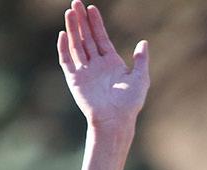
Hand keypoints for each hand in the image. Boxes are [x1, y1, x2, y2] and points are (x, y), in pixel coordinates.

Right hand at [57, 1, 149, 129]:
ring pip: (76, 45)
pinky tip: (63, 34)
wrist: (115, 120)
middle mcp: (96, 64)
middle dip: (81, 20)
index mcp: (111, 62)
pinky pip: (67, 61)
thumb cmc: (130, 103)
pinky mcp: (75, 80)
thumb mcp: (141, 78)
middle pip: (86, 37)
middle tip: (76, 3)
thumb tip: (143, 42)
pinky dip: (64, 48)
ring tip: (69, 12)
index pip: (101, 37)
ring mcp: (84, 71)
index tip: (92, 8)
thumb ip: (141, 60)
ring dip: (73, 29)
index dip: (96, 23)